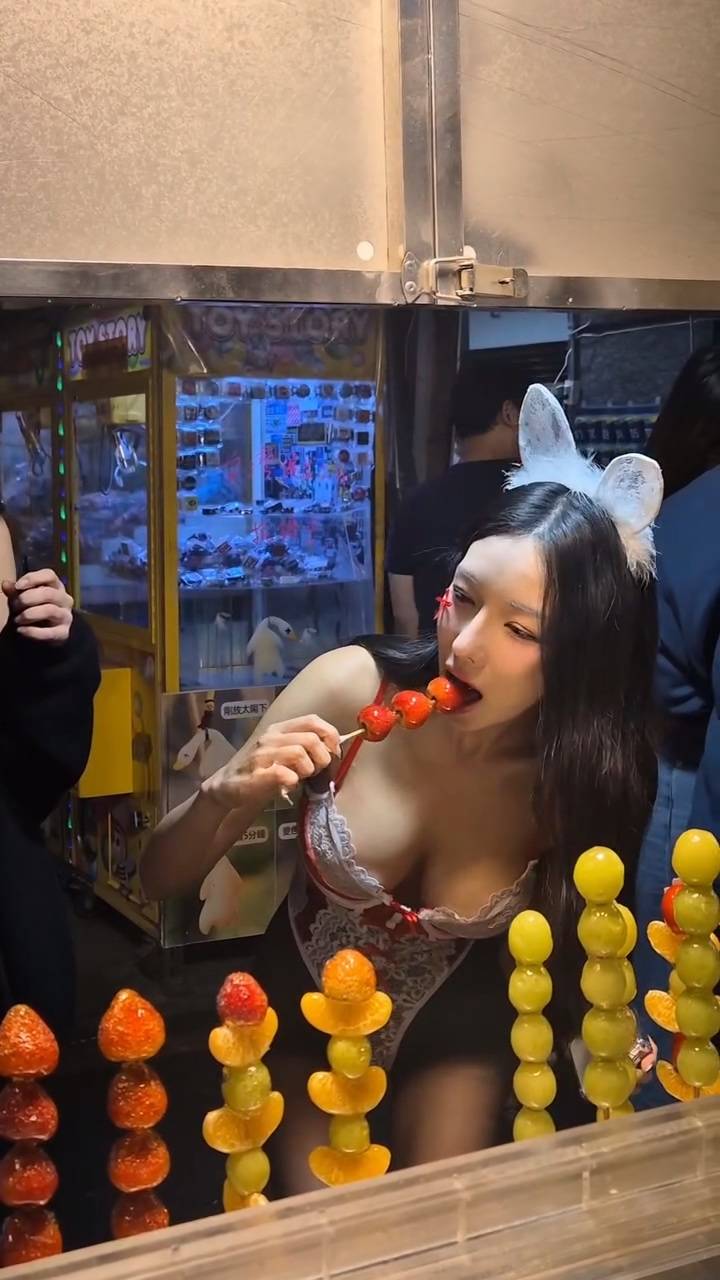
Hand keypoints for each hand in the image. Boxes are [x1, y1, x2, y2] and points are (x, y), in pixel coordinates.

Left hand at [2, 569, 73, 642]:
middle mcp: (65, 599)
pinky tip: (21, 630)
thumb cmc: (28, 610)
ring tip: (17, 620)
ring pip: (50, 610)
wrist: (32, 634)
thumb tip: (6, 584)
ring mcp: (66, 616)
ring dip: (29, 614)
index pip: (49, 575)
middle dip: (27, 599)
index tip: (17, 586)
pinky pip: (50, 632)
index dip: (33, 579)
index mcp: (55, 586)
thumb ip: (14, 591)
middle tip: (14, 606)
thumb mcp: (19, 598)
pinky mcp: (63, 633)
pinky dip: (32, 631)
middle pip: (49, 593)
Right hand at [202, 715, 340, 811]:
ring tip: (301, 779)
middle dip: (322, 759)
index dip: (330, 735)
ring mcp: (261, 755)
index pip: (313, 720)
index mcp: (280, 728)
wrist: (227, 787)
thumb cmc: (262, 770)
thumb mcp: (284, 752)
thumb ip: (305, 746)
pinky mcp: (256, 775)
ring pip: (300, 754)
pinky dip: (293, 782)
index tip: (334, 753)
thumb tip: (335, 750)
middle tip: (316, 772)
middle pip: (311, 739)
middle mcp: (271, 737)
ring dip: (308, 771)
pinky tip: (288, 787)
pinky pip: (286, 775)